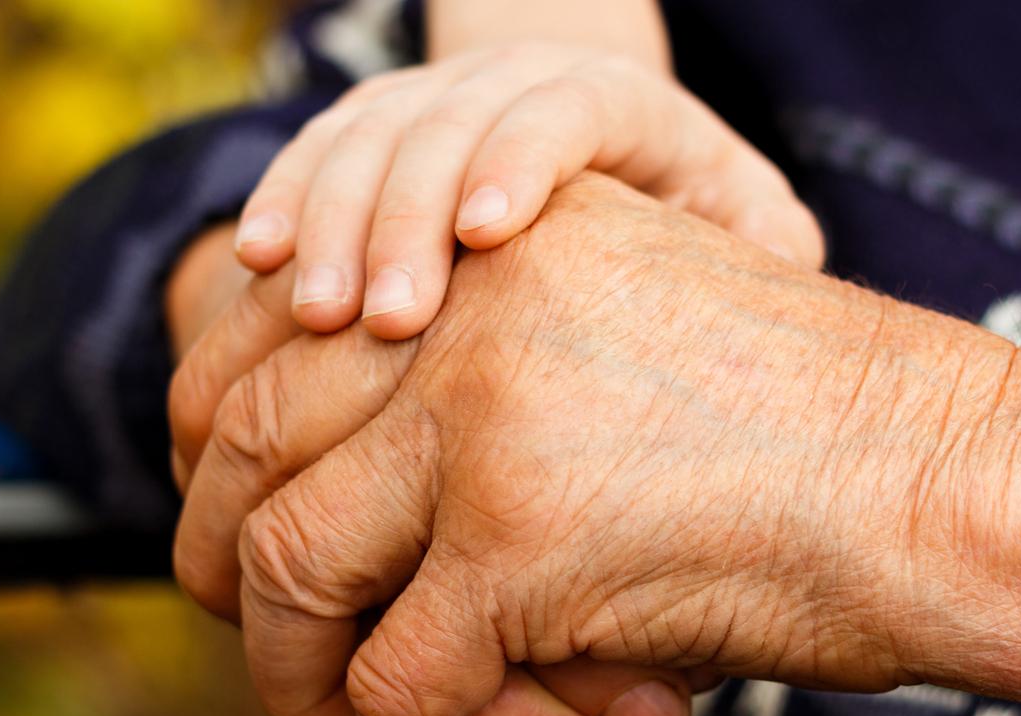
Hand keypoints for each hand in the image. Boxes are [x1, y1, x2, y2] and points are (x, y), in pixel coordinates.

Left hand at [177, 174, 1020, 715]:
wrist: (953, 479)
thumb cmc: (803, 433)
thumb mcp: (608, 352)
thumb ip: (472, 395)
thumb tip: (336, 522)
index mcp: (484, 247)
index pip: (266, 335)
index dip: (222, 453)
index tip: (246, 537)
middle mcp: (465, 306)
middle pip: (245, 443)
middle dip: (233, 570)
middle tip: (286, 655)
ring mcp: (483, 416)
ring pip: (288, 565)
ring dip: (305, 677)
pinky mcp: (522, 537)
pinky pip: (396, 681)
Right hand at [230, 43, 822, 339]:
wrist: (608, 158)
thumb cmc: (685, 224)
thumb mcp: (749, 230)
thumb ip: (763, 260)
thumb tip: (761, 328)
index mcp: (622, 105)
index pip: (566, 107)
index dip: (520, 159)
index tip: (483, 237)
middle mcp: (520, 82)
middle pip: (452, 120)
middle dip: (407, 216)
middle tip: (381, 319)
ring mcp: (442, 98)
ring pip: (373, 131)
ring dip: (335, 218)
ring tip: (315, 313)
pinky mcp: (381, 125)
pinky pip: (322, 145)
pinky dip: (286, 197)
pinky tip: (257, 261)